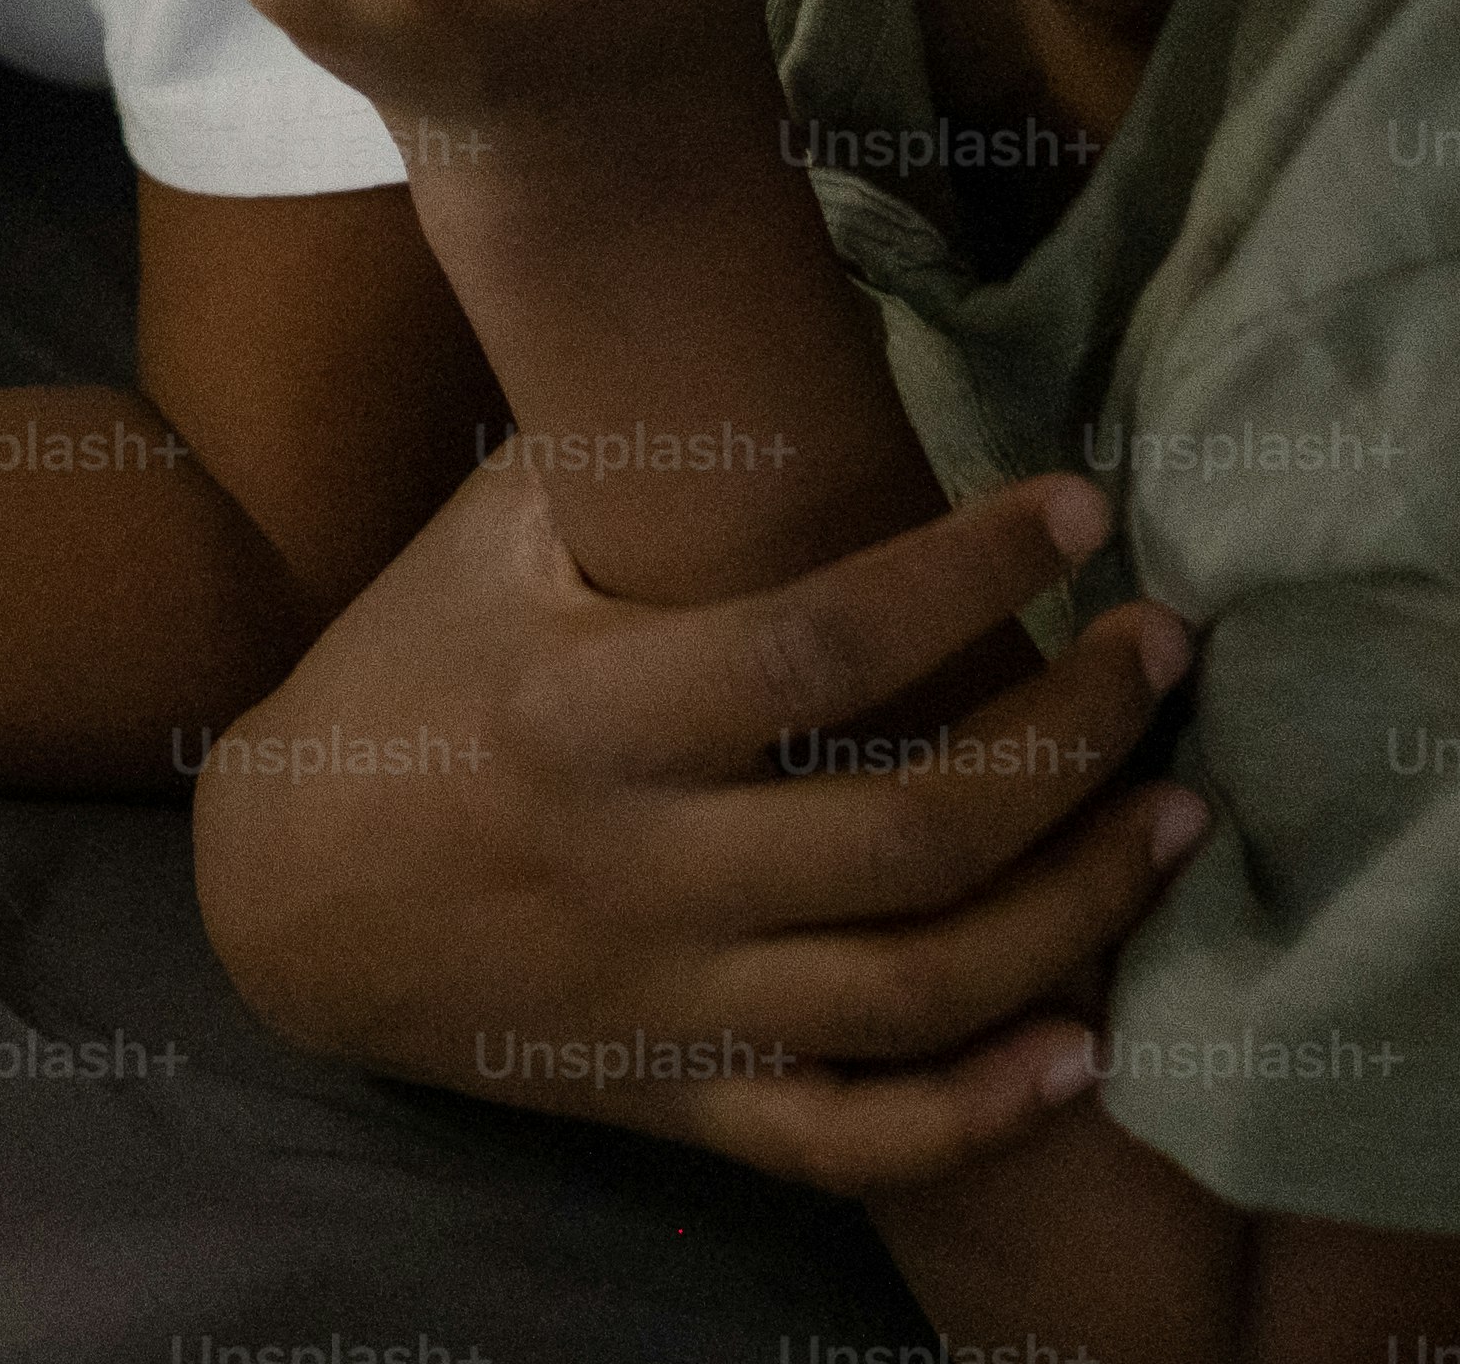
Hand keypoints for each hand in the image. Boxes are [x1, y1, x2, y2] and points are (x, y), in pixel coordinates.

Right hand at [191, 457, 1203, 1192]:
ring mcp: (666, 1003)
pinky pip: (854, 1141)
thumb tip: (783, 318)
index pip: (820, 645)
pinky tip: (1085, 1047)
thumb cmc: (403, 676)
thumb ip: (634, 456)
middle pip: (912, 833)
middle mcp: (639, 872)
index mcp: (587, 716)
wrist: (281, 897)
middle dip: (1076, 740)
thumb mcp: (487, 540)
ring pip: (918, 993)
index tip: (1081, 505)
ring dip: (1077, 911)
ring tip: (1178, 819)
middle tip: (1166, 656)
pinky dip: (981, 1113)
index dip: (970, 571)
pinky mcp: (677, 1098)